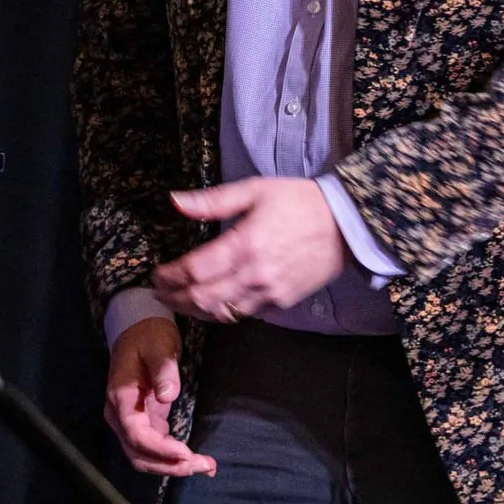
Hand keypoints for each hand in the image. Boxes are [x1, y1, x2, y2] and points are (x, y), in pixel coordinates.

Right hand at [104, 315, 212, 476]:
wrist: (139, 329)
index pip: (136, 434)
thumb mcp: (158, 346)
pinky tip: (196, 461)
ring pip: (145, 458)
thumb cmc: (149, 336)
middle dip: (170, 465)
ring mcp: (130, 421)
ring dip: (172, 467)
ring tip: (204, 465)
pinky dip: (173, 460)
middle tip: (203, 464)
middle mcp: (120, 415)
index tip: (186, 453)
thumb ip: (163, 370)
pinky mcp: (144, 422)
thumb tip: (167, 395)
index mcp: (121, 397)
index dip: (160, 449)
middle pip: (139, 454)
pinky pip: (154, 450)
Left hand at [150, 176, 346, 321]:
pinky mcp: (282, 301)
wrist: (346, 223)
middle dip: (176, 299)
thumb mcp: (254, 190)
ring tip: (180, 301)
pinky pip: (245, 313)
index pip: (194, 270)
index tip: (157, 274)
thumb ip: (212, 201)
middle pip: (202, 299)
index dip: (169, 276)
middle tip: (161, 293)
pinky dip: (223, 311)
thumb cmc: (300, 201)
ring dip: (195, 310)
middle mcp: (255, 274)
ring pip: (222, 313)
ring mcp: (270, 291)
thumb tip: (175, 201)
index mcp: (244, 244)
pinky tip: (213, 302)